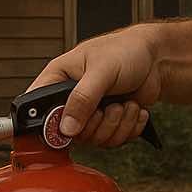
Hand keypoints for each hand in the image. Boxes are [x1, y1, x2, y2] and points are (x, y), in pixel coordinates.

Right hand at [27, 25, 160, 145]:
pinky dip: (129, 127)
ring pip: (96, 139)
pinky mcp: (108, 122)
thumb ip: (82, 98)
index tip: (68, 129)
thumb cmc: (124, 51)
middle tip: (110, 106)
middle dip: (98, 124)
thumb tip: (66, 128)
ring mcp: (90, 113)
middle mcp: (71, 99)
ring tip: (125, 103)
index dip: (47, 125)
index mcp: (59, 79)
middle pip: (72, 133)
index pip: (37, 108)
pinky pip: (113, 141)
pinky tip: (133, 108)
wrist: (154, 59)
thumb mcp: (102, 70)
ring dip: (118, 124)